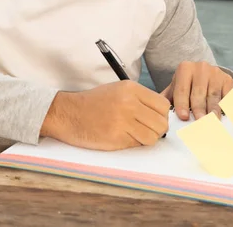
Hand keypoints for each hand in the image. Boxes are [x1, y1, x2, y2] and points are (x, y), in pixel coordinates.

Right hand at [41, 80, 170, 150]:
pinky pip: (138, 144)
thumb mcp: (119, 90)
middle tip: (146, 129)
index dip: (162, 115)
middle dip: (157, 129)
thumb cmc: (95, 102)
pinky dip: (134, 144)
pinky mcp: (116, 136)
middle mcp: (129, 102)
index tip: (154, 119)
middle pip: (161, 122)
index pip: (163, 105)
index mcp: (131, 88)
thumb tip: (162, 114)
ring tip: (135, 134)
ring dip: (147, 139)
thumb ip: (141, 99)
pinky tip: (123, 137)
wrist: (69, 113)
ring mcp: (123, 120)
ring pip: (153, 136)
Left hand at [161, 61, 232, 120]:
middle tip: (199, 122)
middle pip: (198, 93)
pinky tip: (225, 118)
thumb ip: (167, 99)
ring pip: (213, 96)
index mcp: (185, 68)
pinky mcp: (228, 80)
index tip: (183, 117)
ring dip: (213, 111)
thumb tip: (158, 116)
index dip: (181, 104)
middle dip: (198, 109)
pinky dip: (227, 108)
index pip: (181, 89)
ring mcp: (216, 73)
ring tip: (212, 123)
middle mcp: (201, 68)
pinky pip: (228, 96)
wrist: (206, 74)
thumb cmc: (188, 86)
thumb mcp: (176, 88)